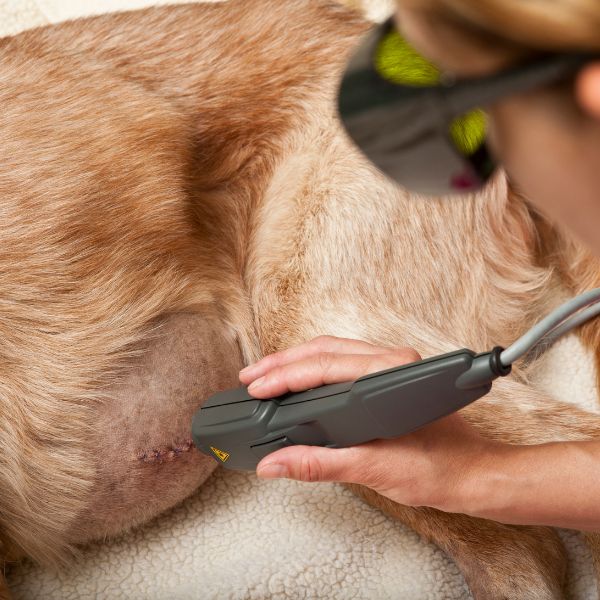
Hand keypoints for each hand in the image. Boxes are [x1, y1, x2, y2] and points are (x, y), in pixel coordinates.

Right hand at [238, 335, 499, 511]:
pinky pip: (341, 364)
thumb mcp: (374, 469)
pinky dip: (312, 371)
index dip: (286, 376)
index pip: (326, 366)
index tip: (257, 389)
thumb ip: (320, 464)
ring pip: (331, 352)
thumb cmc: (441, 468)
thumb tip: (275, 463)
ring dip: (295, 363)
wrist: (474, 475)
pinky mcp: (385, 379)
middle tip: (250, 379)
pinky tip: (296, 383)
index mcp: (392, 374)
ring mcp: (389, 367)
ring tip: (264, 377)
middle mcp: (391, 362)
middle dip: (282, 363)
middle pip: (324, 350)